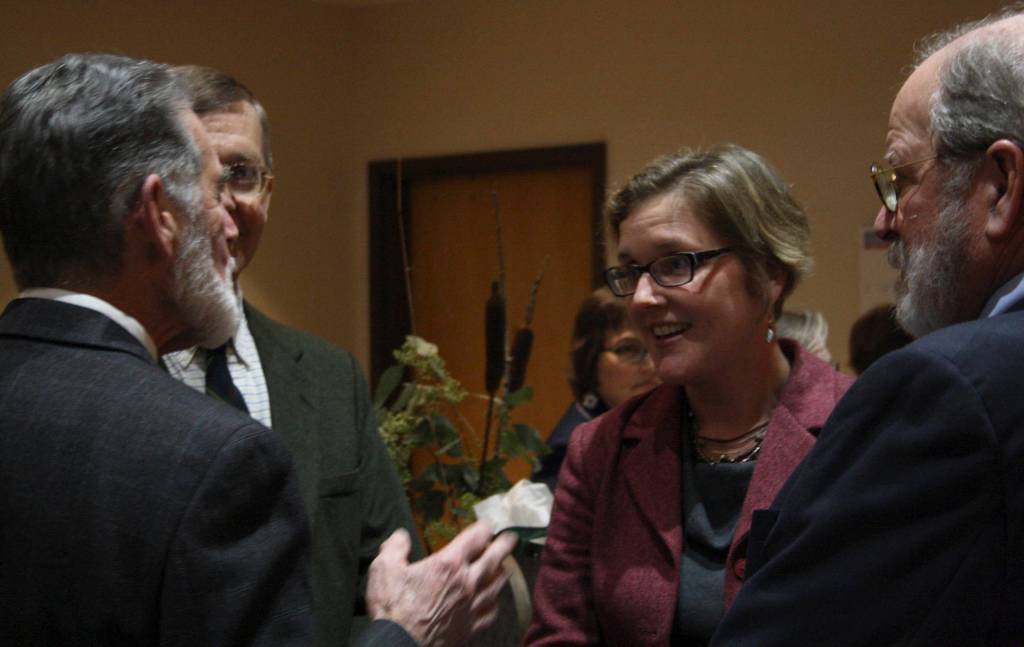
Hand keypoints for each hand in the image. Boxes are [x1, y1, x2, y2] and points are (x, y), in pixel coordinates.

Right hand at [366, 521, 517, 645]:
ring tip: (506, 567)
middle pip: (494, 559)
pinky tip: (493, 603)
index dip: (484, 528)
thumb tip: (401, 535)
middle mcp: (466, 582)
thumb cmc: (393, 608)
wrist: (400, 645)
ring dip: (503, 573)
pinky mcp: (471, 627)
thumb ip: (394, 548)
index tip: (488, 524)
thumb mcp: (384, 569)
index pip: (474, 538)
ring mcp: (471, 606)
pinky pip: (491, 614)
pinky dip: (495, 605)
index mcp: (448, 564)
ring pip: (497, 586)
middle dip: (505, 546)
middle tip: (512, 538)